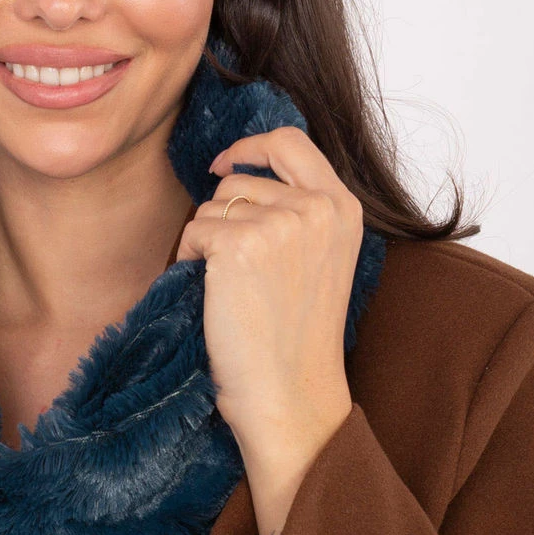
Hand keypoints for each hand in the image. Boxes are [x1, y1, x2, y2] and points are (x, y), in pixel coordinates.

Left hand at [174, 125, 363, 506]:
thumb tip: (240, 171)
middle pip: (241, 179)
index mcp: (343, 208)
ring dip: (207, 240)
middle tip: (234, 269)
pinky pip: (193, 231)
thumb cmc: (297, 337)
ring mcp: (281, 223)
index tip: (226, 163)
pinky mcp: (240, 244)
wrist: (291, 393)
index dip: (251, 146)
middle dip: (223, 216)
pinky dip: (189, 259)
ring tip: (231, 289)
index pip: (291, 141)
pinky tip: (213, 295)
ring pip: (213, 205)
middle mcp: (318, 207)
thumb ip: (300, 212)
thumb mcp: (320, 259)